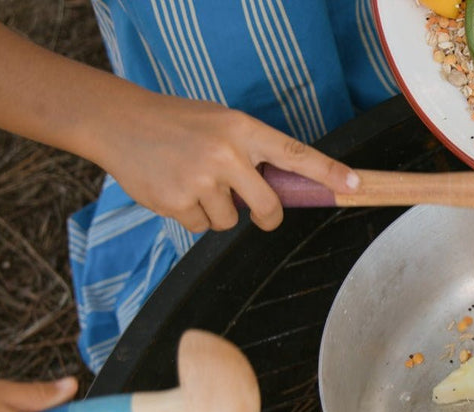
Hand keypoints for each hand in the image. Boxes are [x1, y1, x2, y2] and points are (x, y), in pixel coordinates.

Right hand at [0, 9, 356, 238]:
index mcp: (241, 129)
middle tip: (252, 207)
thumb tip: (286, 190)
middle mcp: (226, 153)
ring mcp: (202, 179)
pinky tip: (174, 190)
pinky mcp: (179, 202)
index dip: (327, 174)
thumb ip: (252, 153)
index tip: (355, 186)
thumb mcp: (220, 124)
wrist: (118, 122)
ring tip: (192, 181)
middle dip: (265, 216)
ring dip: (217, 211)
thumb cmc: (178, 124)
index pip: (295, 154)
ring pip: (232, 222)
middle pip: (269, 208)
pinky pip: (202, 228)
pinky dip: (192, 216)